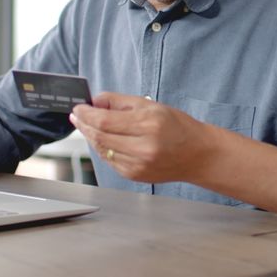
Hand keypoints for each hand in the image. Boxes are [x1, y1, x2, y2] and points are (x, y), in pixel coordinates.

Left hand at [70, 92, 216, 182]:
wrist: (198, 155)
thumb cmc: (179, 127)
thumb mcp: (151, 105)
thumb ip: (120, 102)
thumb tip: (95, 101)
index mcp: (148, 125)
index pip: (104, 120)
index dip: (86, 114)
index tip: (78, 109)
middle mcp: (142, 147)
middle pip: (99, 136)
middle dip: (85, 125)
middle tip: (78, 116)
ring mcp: (138, 164)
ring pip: (102, 150)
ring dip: (92, 137)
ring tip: (90, 126)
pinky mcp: (134, 175)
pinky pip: (110, 161)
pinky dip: (104, 149)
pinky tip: (106, 140)